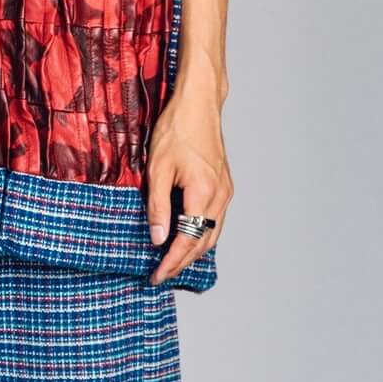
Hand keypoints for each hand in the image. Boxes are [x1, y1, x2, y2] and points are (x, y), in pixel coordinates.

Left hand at [146, 92, 231, 286]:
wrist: (199, 104)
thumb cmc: (176, 130)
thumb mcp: (157, 168)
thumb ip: (157, 206)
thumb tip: (158, 238)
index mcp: (203, 193)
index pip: (187, 240)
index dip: (171, 263)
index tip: (156, 276)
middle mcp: (220, 196)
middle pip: (203, 243)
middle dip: (182, 263)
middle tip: (161, 275)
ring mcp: (226, 191)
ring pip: (212, 234)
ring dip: (193, 251)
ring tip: (172, 263)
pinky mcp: (225, 186)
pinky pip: (216, 220)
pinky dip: (202, 235)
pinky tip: (188, 238)